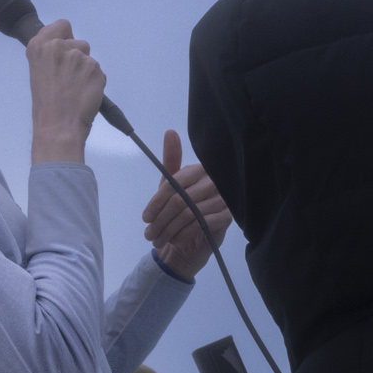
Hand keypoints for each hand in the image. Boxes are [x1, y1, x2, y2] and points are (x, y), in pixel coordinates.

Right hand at [26, 18, 105, 162]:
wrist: (59, 124)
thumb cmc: (46, 102)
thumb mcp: (39, 71)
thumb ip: (51, 54)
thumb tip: (66, 44)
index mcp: (39, 46)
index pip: (62, 25)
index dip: (65, 37)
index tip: (63, 50)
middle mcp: (58, 47)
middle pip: (79, 42)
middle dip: (77, 57)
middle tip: (67, 78)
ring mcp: (78, 57)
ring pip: (89, 58)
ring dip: (86, 70)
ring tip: (74, 88)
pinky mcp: (95, 69)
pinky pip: (98, 72)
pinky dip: (94, 81)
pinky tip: (84, 93)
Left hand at [143, 130, 231, 275]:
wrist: (194, 239)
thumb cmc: (181, 209)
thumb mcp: (170, 186)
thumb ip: (170, 162)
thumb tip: (170, 132)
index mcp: (198, 170)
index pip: (173, 184)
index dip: (156, 202)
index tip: (145, 218)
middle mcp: (213, 182)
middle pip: (179, 201)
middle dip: (161, 220)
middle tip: (149, 233)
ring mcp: (223, 199)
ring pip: (188, 215)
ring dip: (169, 230)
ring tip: (157, 239)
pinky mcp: (227, 217)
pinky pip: (200, 225)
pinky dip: (183, 234)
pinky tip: (175, 239)